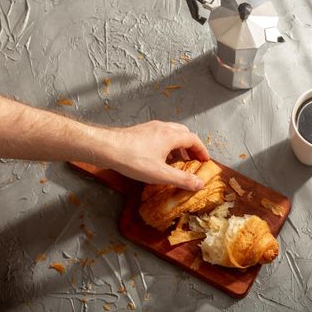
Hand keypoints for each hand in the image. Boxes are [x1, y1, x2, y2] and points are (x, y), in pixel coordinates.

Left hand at [94, 120, 208, 190]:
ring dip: (179, 145)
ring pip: (171, 133)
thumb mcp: (161, 174)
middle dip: (191, 147)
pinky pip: (160, 134)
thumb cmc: (133, 159)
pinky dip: (167, 144)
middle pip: (184, 133)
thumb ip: (182, 179)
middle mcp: (163, 127)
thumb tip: (201, 184)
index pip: (194, 140)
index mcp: (171, 135)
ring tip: (177, 160)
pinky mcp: (140, 131)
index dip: (202, 150)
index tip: (205, 161)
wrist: (106, 147)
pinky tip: (159, 157)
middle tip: (193, 160)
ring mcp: (151, 127)